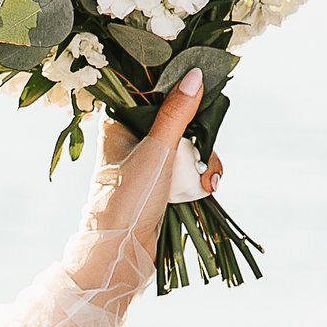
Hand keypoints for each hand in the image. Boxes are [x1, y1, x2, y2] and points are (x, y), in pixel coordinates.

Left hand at [72, 74, 221, 286]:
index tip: (203, 93)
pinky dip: (200, 177)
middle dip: (199, 136)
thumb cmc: (128, 198)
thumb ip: (177, 112)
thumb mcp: (156, 150)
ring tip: (208, 181)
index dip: (179, 90)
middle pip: (178, 118)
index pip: (152, 92)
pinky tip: (207, 188)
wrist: (121, 252)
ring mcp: (147, 161)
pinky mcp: (160, 182)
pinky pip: (187, 168)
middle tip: (205, 151)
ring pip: (187, 145)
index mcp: (118, 122)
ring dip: (203, 160)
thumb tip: (196, 74)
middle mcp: (131, 138)